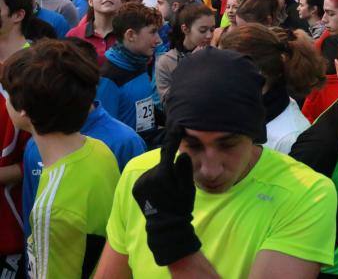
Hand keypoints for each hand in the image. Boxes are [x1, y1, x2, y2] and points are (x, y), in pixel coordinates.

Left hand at [132, 126, 200, 265]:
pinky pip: (149, 177)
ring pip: (156, 170)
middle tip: (176, 182)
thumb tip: (182, 153)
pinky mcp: (136, 187)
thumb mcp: (188, 188)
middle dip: (170, 167)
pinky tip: (158, 191)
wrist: (165, 225)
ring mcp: (140, 182)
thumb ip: (184, 170)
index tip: (178, 125)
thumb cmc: (181, 206)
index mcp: (163, 175)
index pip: (169, 151)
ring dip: (162, 174)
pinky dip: (154, 180)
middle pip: (163, 162)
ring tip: (167, 189)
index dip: (174, 138)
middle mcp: (148, 176)